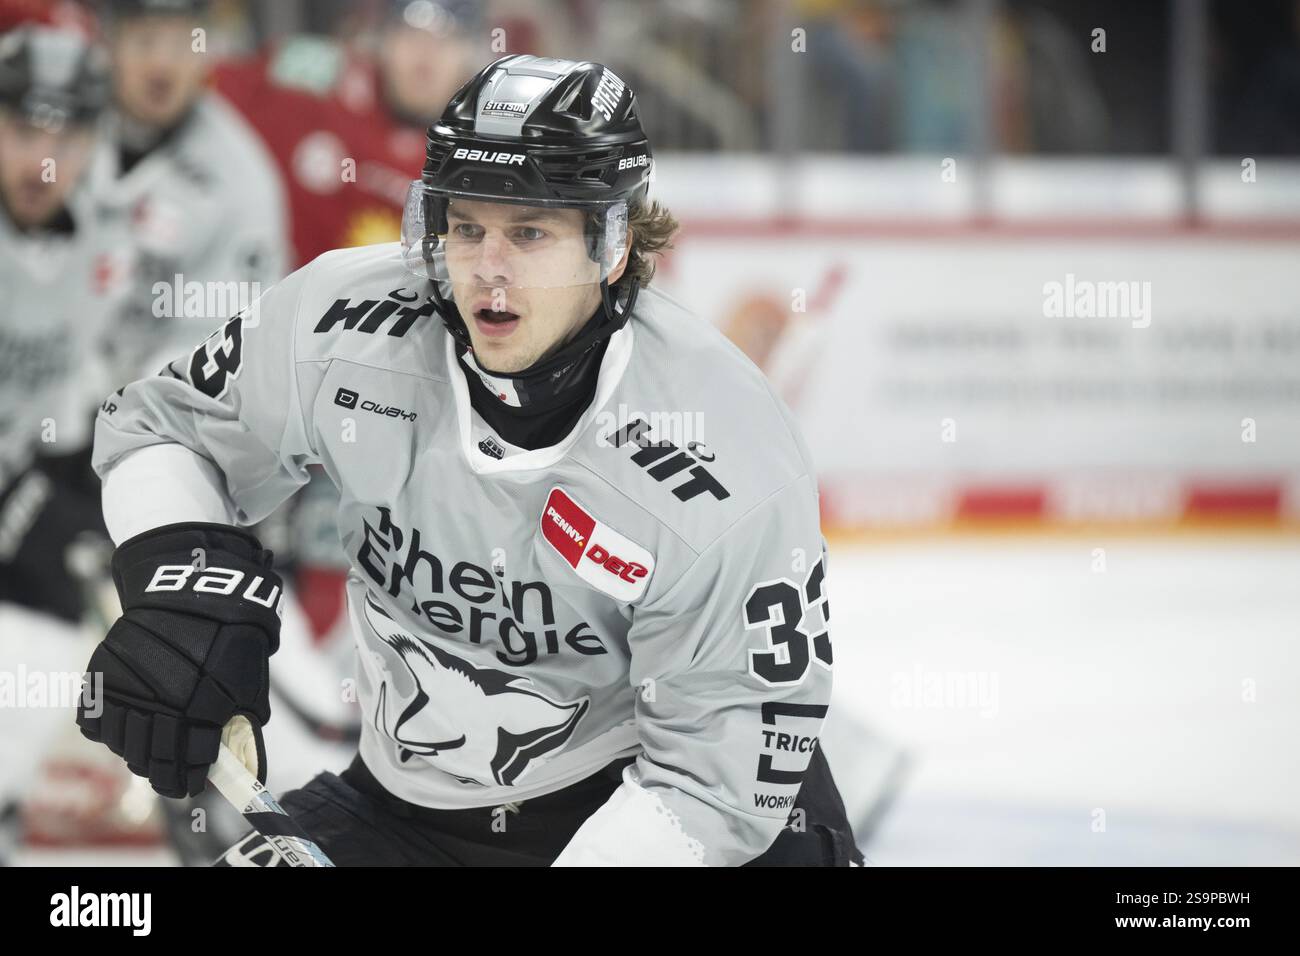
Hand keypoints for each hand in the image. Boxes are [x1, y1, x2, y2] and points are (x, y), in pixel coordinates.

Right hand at [76, 523, 282, 797]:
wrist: (193, 589)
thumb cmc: (230, 635)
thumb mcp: (249, 680)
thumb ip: (242, 722)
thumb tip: (245, 760)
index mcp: (200, 711)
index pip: (187, 765)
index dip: (188, 781)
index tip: (190, 785)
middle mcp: (160, 706)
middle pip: (151, 762)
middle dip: (162, 774)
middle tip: (170, 775)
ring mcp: (128, 692)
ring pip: (123, 746)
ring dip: (137, 754)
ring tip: (150, 749)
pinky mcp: (104, 677)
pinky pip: (96, 722)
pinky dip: (109, 729)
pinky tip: (127, 724)